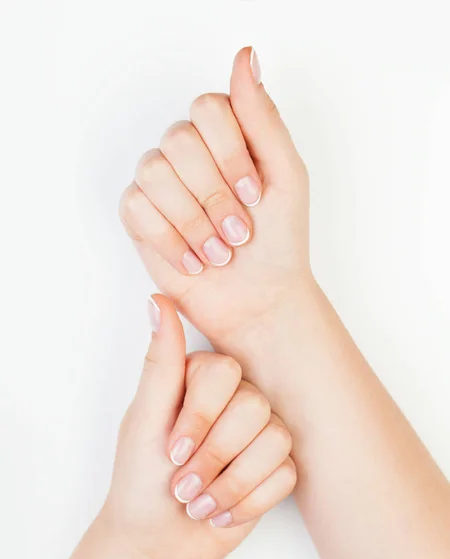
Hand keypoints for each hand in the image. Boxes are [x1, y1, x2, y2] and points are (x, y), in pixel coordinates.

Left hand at [99, 296, 294, 558]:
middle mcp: (235, 401)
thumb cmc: (140, 479)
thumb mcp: (143, 419)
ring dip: (231, 484)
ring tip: (200, 501)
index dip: (202, 415)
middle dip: (215, 456)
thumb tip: (158, 298)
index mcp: (202, 380)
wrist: (156, 542)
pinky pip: (286, 475)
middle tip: (183, 483)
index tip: (172, 449)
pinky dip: (248, 502)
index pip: (226, 372)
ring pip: (276, 441)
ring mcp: (258, 434)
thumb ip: (160, 361)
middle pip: (255, 408)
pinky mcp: (276, 469)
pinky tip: (221, 511)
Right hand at [120, 47, 311, 347]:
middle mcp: (189, 154)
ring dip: (194, 220)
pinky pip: (136, 206)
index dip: (229, 153)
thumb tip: (245, 57)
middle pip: (178, 140)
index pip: (207, 108)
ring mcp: (162, 184)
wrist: (259, 299)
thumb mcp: (287, 175)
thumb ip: (263, 118)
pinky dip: (170, 239)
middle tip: (239, 231)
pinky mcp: (140, 218)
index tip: (254, 195)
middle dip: (214, 194)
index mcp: (225, 136)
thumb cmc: (278, 241)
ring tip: (220, 251)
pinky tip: (196, 261)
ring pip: (154, 171)